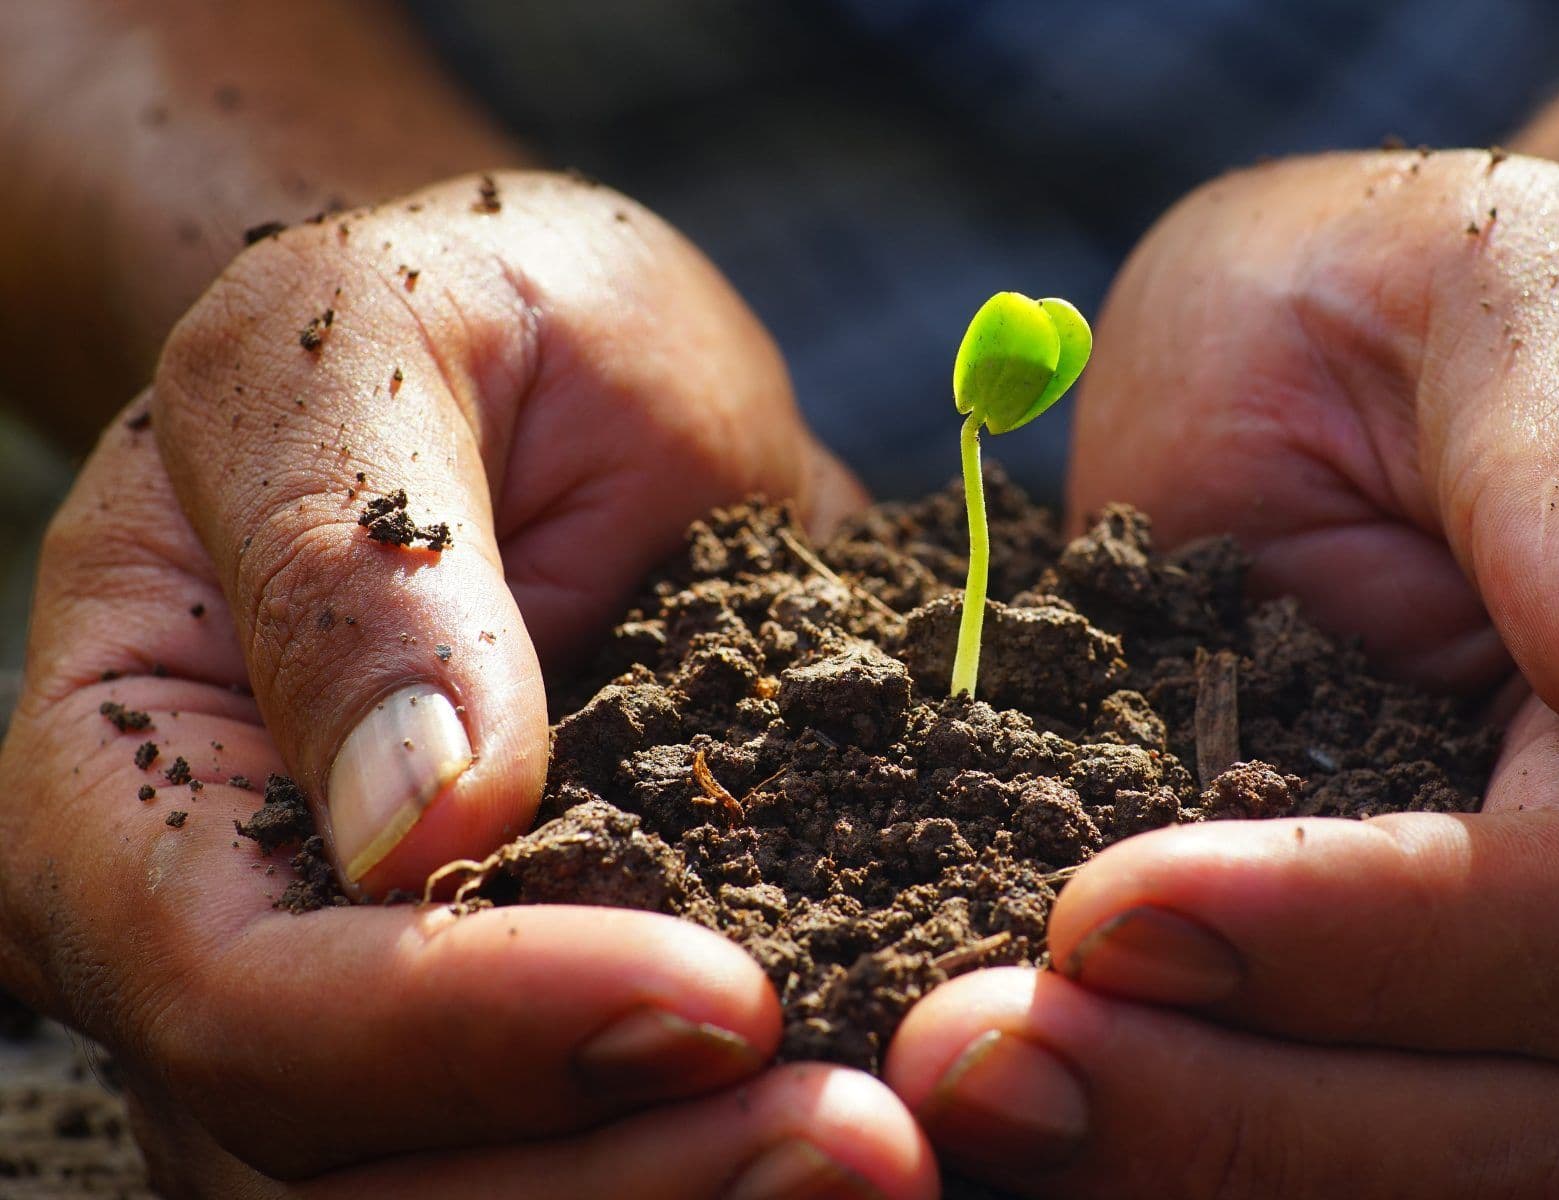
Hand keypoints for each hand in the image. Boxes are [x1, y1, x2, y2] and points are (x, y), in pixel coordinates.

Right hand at [0, 172, 932, 1196]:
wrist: (551, 372)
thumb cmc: (447, 322)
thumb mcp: (376, 342)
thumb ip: (360, 564)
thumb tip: (419, 823)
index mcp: (127, 778)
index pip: (239, 986)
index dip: (462, 1026)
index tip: (714, 998)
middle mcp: (220, 944)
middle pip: (344, 1174)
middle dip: (602, 1183)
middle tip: (859, 1144)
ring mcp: (364, 1014)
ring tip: (887, 1153)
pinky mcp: (519, 1022)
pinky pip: (588, 1147)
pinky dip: (711, 1161)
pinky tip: (878, 1124)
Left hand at [883, 151, 1558, 1195]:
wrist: (1362, 383)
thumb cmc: (1417, 305)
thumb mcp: (1489, 286)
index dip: (1358, 934)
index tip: (1105, 908)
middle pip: (1513, 1112)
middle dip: (1229, 1106)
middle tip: (966, 1060)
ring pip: (1418, 1179)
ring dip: (1174, 1162)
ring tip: (957, 1093)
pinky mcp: (1440, 1052)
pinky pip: (1327, 1157)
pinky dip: (1162, 1156)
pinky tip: (1015, 1108)